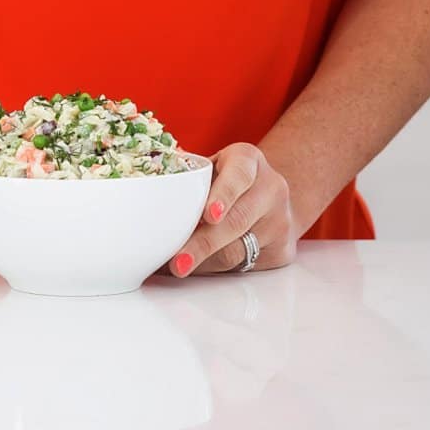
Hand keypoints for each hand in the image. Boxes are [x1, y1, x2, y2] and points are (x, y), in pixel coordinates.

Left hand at [167, 142, 298, 277]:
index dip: (223, 195)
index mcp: (249, 160)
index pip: (239, 175)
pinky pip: (245, 265)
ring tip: (177, 267)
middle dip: (204, 243)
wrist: (271, 195)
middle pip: (237, 220)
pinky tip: (198, 268)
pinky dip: (216, 269)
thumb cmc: (229, 180)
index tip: (208, 215)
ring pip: (239, 249)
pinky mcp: (283, 250)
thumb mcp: (215, 166)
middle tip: (177, 261)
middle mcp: (271, 188)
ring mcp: (280, 221)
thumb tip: (146, 193)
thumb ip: (191, 176)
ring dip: (204, 261)